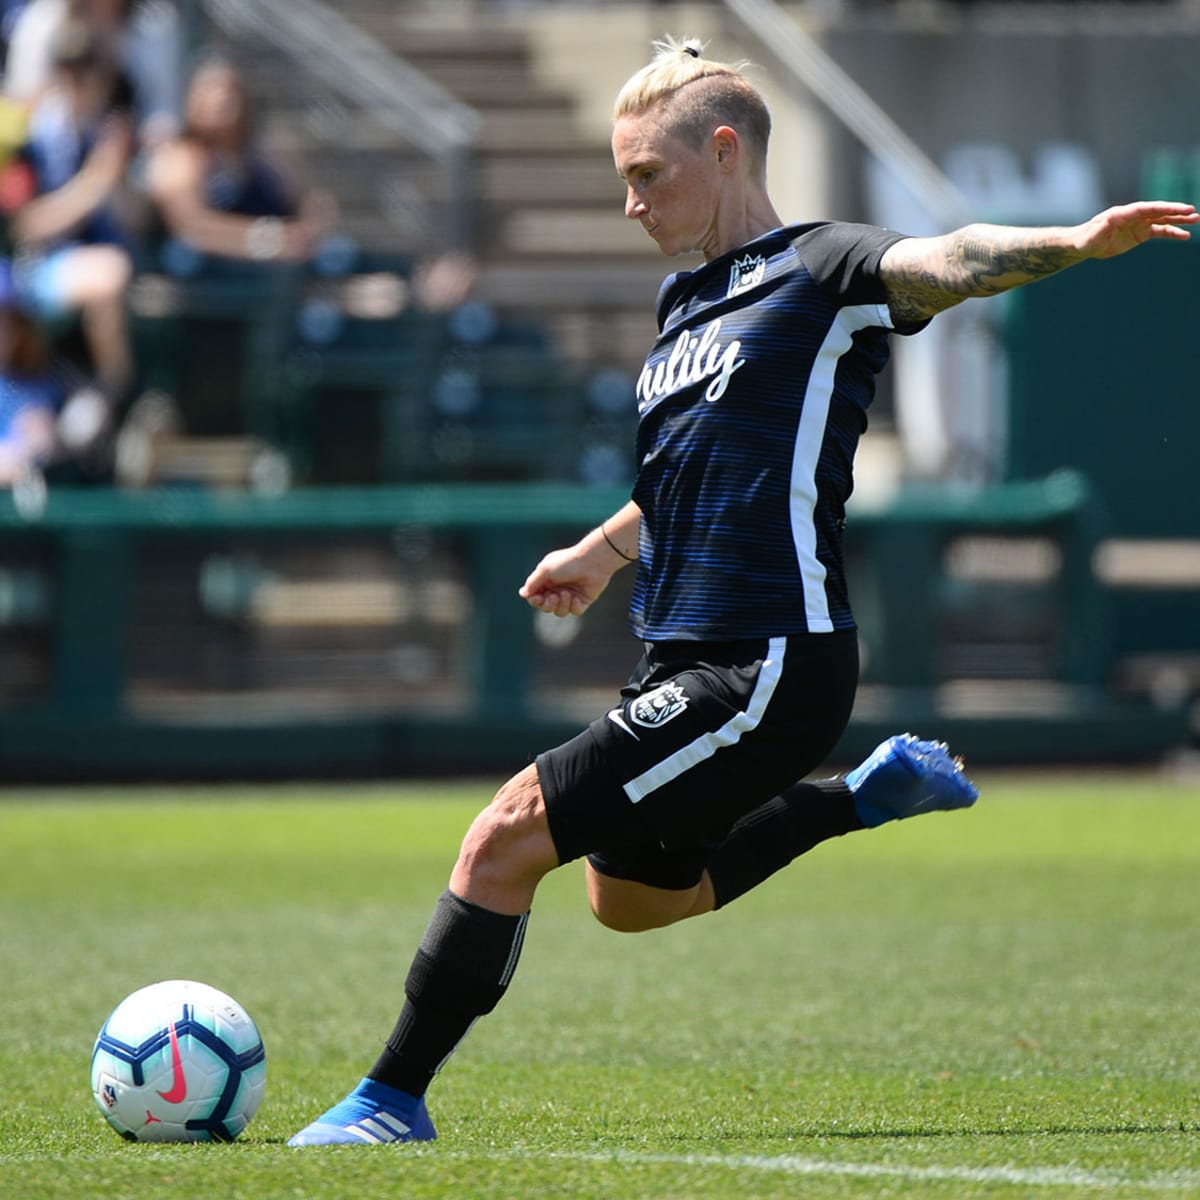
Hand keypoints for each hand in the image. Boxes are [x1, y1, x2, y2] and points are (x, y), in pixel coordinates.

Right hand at [518, 544, 615, 617]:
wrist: (593, 562)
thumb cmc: (568, 563)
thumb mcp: (545, 570)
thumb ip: (532, 583)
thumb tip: (522, 594)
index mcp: (547, 580)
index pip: (536, 597)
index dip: (535, 600)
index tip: (538, 597)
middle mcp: (558, 589)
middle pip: (546, 607)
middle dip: (548, 605)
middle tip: (554, 596)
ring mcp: (571, 596)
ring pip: (560, 612)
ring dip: (562, 605)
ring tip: (568, 593)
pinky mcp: (583, 601)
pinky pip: (575, 612)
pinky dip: (574, 606)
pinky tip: (577, 597)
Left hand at [1078, 201, 1197, 259]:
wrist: (1085, 244)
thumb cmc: (1087, 239)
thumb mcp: (1093, 235)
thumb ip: (1102, 228)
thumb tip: (1108, 220)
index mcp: (1124, 213)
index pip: (1148, 208)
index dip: (1164, 207)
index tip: (1180, 208)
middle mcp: (1134, 216)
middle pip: (1158, 211)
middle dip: (1175, 211)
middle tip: (1193, 211)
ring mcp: (1139, 224)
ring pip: (1162, 219)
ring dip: (1178, 220)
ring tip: (1196, 220)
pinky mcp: (1140, 234)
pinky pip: (1159, 231)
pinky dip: (1171, 233)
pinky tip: (1184, 236)